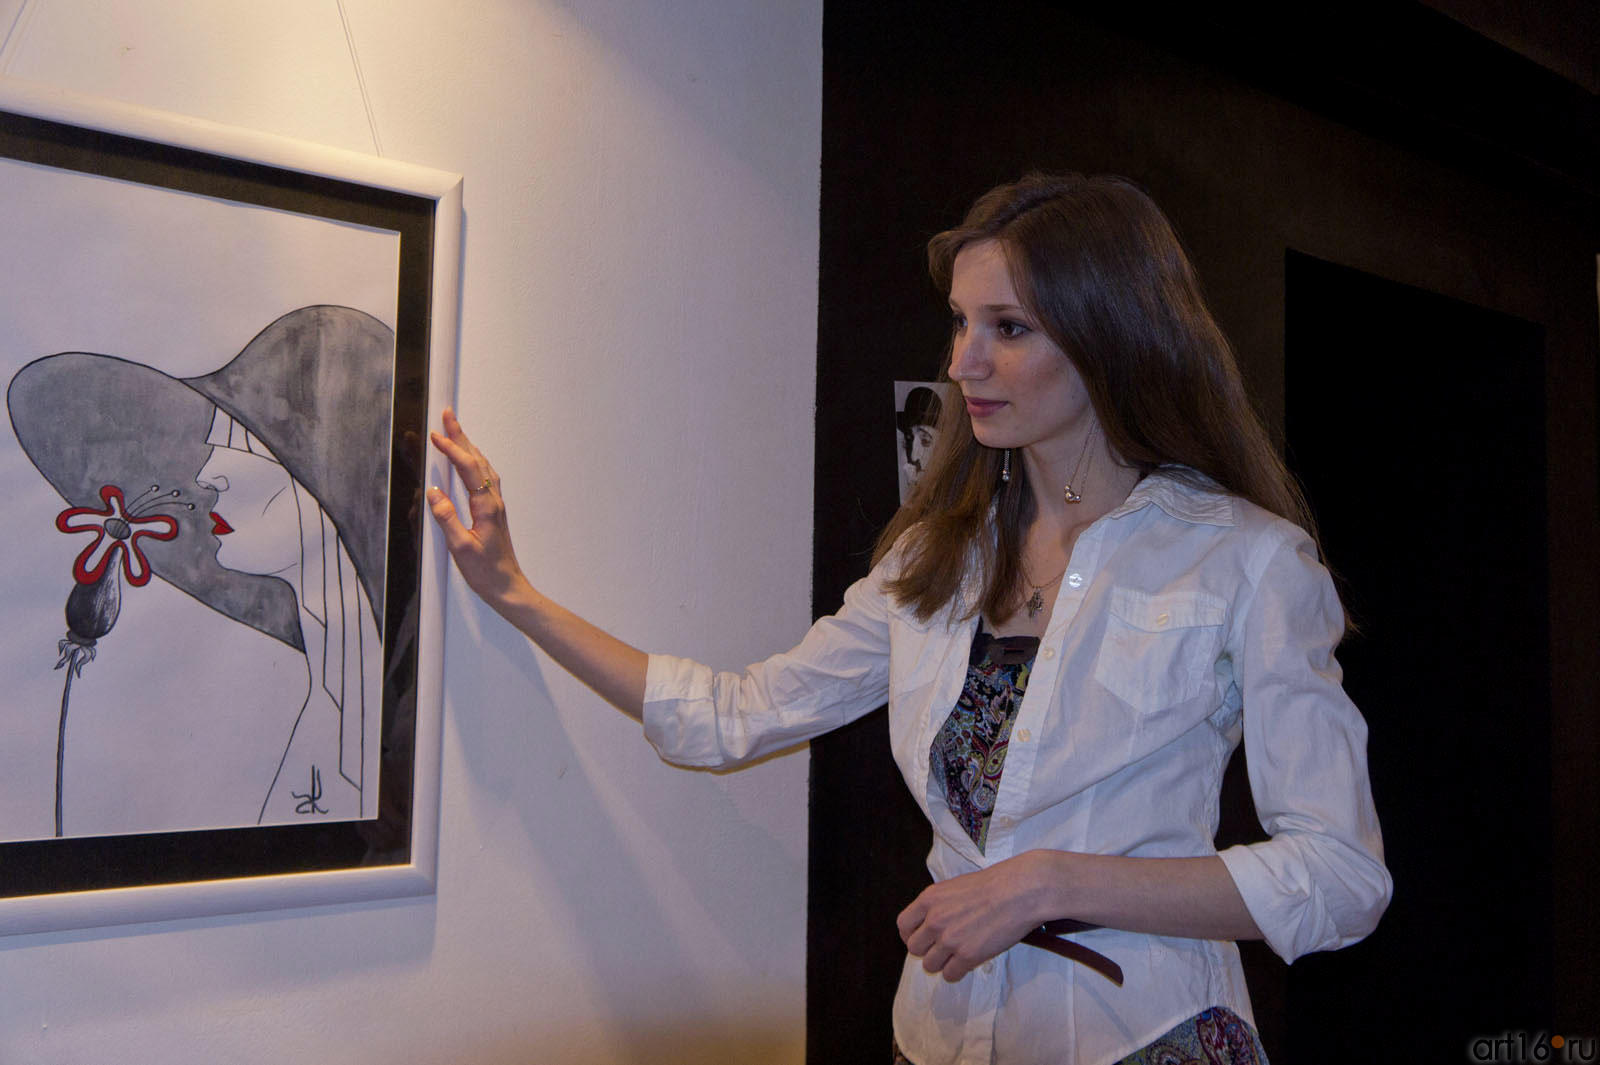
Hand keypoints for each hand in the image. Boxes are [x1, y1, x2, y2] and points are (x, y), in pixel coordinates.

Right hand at [427, 408, 530, 606]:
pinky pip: (484, 477)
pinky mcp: (493, 511)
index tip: (435, 436)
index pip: (467, 468)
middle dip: (461, 436)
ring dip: (468, 446)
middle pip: (476, 460)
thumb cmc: (486, 572)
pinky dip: (474, 461)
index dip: (451, 449)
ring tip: (455, 430)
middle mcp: (493, 500)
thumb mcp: (461, 548)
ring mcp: (495, 504)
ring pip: (482, 466)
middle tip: (448, 415)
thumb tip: (434, 493)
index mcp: (486, 506)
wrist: (507, 587)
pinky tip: (470, 461)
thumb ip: (447, 519)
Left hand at [896, 853, 1049, 982]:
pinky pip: (950, 975)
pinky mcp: (968, 956)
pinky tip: (966, 964)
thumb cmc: (993, 884)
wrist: (1019, 891)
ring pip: (930, 965)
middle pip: (914, 948)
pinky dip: (956, 972)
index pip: (903, 925)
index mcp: (929, 899)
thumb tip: (933, 922)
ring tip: (955, 956)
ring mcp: (950, 940)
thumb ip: (939, 905)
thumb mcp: (955, 886)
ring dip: (941, 963)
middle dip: (927, 950)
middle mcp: (934, 920)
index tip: (922, 938)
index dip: (911, 934)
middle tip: (942, 948)